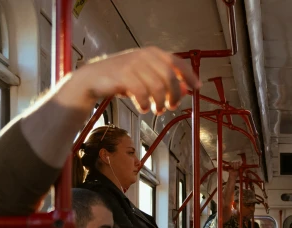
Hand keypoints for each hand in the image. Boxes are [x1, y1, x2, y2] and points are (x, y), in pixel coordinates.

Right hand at [57, 47, 199, 113]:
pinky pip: (142, 94)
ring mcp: (134, 64)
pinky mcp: (124, 76)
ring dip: (160, 103)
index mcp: (153, 53)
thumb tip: (185, 91)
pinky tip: (142, 107)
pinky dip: (144, 104)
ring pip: (158, 88)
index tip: (197, 88)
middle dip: (174, 96)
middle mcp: (145, 56)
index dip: (190, 76)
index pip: (178, 62)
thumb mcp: (146, 76)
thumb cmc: (123, 78)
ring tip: (156, 110)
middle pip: (171, 78)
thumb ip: (164, 80)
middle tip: (171, 106)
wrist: (94, 79)